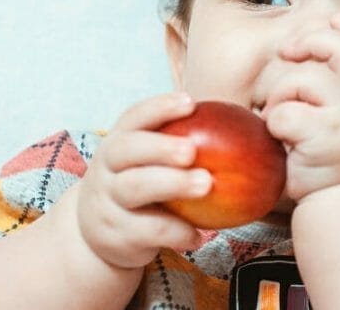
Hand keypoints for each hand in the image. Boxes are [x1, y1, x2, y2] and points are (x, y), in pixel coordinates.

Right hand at [76, 92, 211, 268]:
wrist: (97, 236)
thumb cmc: (139, 187)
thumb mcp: (146, 164)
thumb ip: (179, 147)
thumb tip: (242, 130)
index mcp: (118, 143)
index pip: (133, 117)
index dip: (160, 108)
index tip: (190, 102)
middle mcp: (106, 168)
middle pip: (126, 150)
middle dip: (160, 147)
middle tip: (192, 150)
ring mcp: (107, 202)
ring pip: (134, 188)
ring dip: (172, 184)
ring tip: (206, 184)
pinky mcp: (115, 235)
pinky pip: (147, 231)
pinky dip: (176, 231)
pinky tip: (197, 236)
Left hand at [262, 13, 339, 201]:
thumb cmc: (330, 153)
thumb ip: (335, 82)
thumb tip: (299, 42)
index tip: (334, 19)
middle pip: (339, 46)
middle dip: (308, 41)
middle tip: (287, 52)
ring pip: (299, 80)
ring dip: (278, 97)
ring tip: (281, 121)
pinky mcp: (325, 136)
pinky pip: (282, 115)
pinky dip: (272, 127)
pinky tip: (282, 143)